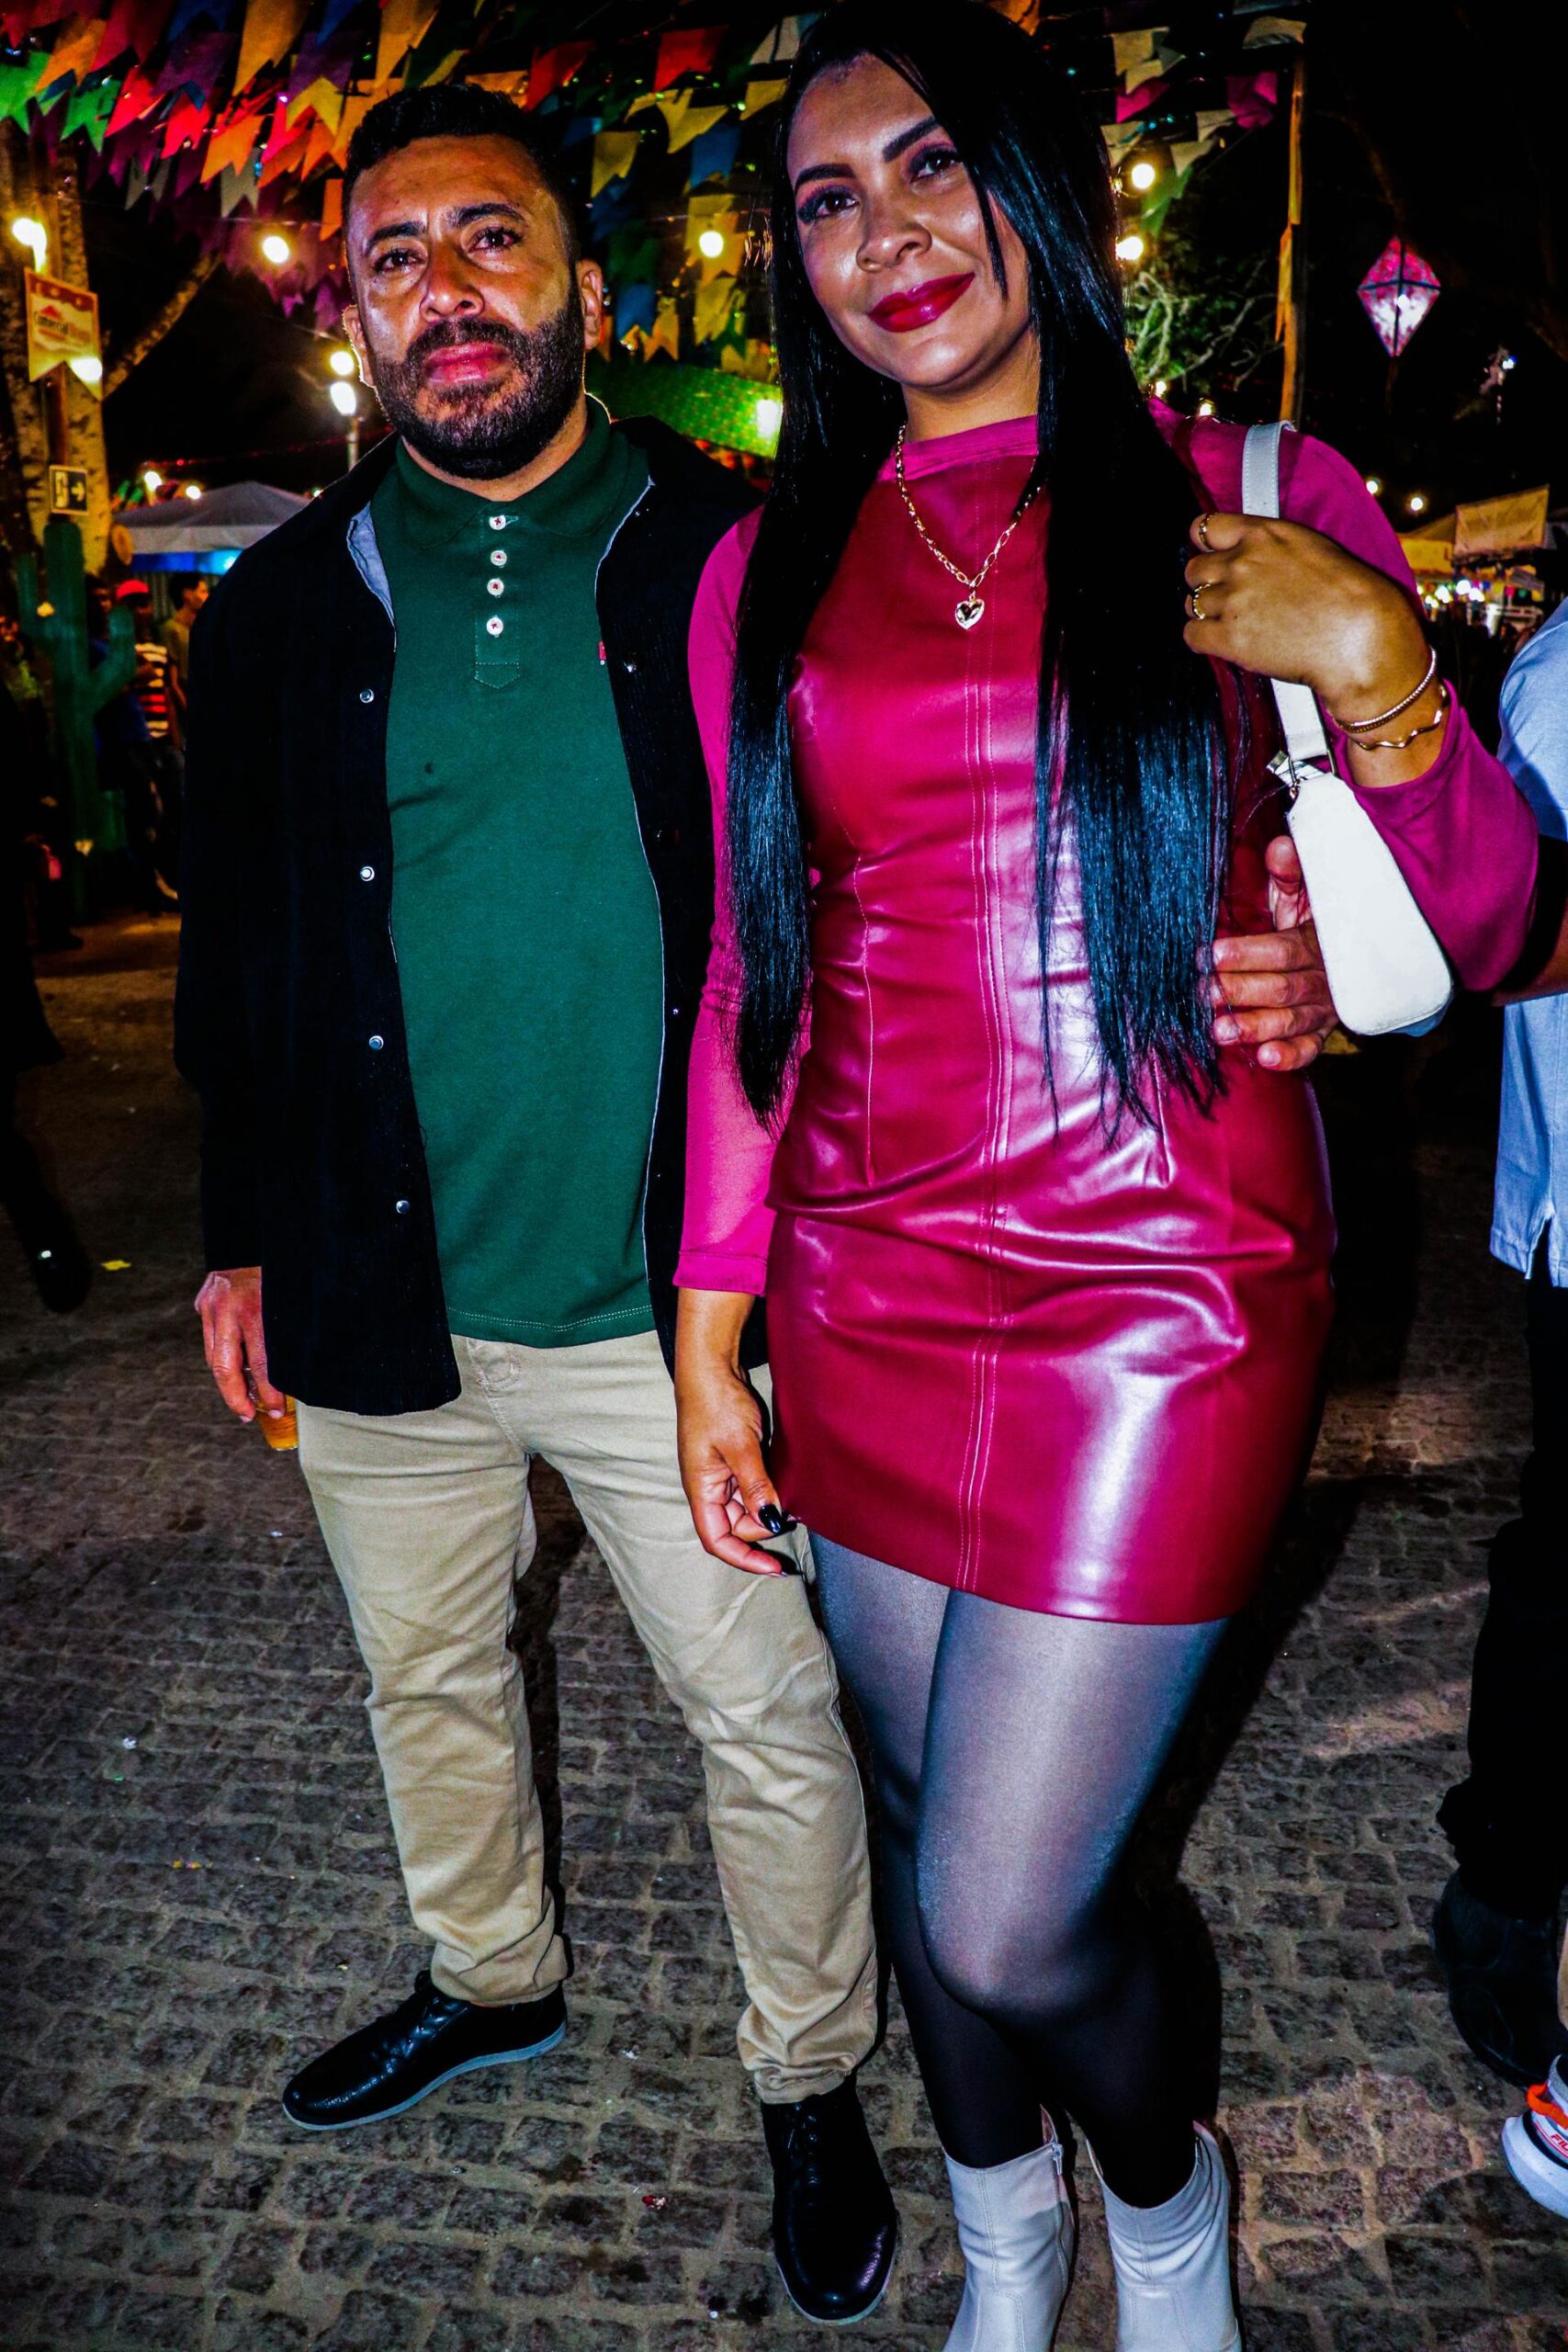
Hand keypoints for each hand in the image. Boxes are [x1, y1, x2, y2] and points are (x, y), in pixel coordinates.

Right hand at [195, 1265, 285, 1422]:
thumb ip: (285, 1334)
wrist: (249, 1234)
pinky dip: (222, 1356)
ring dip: (228, 1380)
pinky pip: (211, 1340)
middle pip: (225, 1368)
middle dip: (236, 1398)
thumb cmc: (279, 1269)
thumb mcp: (290, 1299)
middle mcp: (229, 1309)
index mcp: (256, 1309)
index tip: (276, 1408)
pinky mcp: (202, 1303)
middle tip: (248, 1415)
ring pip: (213, 1357)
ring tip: (243, 1397)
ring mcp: (210, 1306)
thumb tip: (292, 1374)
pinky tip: (236, 1369)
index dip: (269, 1392)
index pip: (261, 1364)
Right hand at [675, 1291, 790, 1575]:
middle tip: (793, 1514)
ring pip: (744, 1509)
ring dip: (766, 1509)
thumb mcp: (740, 1445)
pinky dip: (766, 1492)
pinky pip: (748, 1489)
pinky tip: (783, 1485)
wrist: (710, 1367)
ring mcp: (718, 1475)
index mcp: (701, 1489)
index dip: (744, 1559)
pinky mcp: (730, 1461)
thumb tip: (771, 1524)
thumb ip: (755, 1486)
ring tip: (792, 1499)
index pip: (717, 1540)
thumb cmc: (717, 1403)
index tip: (775, 1567)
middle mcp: (708, 1487)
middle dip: (762, 1527)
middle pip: (734, 1527)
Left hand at [1185, 511, 1429, 719]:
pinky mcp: (1228, 637)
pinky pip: (1191, 635)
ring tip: (1236, 623)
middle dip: (1207, 584)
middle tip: (1229, 599)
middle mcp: (1242, 562)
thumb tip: (1252, 556)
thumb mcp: (1312, 549)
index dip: (1205, 546)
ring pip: (1192, 603)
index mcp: (1264, 535)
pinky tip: (1223, 642)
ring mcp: (1233, 600)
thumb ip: (1273, 549)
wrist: (1359, 637)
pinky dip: (1203, 639)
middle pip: (1194, 569)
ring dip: (1207, 613)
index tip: (1211, 556)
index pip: (1206, 528)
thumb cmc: (1350, 596)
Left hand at [1210, 836, 1335, 1071]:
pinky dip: (1291, 1056)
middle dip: (1241, 991)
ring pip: (1291, 1020)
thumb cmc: (1315, 916)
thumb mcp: (1305, 890)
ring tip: (1221, 1031)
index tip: (1211, 954)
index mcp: (1318, 940)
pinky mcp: (1321, 1032)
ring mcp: (1324, 1008)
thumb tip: (1278, 847)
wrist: (1354, 949)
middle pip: (1283, 988)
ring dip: (1256, 1027)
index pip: (1282, 950)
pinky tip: (1265, 1059)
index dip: (1248, 953)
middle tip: (1204, 994)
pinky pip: (1310, 1048)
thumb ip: (1291, 871)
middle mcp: (1324, 977)